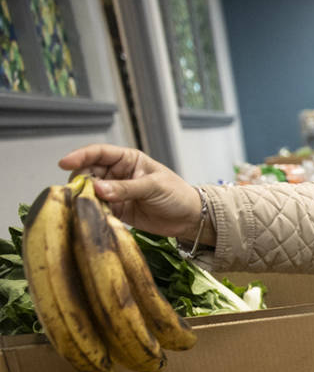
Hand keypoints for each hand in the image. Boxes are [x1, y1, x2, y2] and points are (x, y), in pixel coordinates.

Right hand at [58, 144, 201, 238]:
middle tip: (78, 192)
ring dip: (85, 198)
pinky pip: (98, 209)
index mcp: (128, 160)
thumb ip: (126, 188)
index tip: (65, 164)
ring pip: (91, 192)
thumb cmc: (177, 195)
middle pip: (89, 172)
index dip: (80, 156)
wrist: (190, 219)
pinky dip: (93, 211)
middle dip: (80, 181)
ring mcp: (116, 192)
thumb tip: (98, 189)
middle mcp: (118, 174)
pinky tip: (91, 215)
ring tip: (84, 205)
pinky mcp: (117, 210)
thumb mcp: (154, 187)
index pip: (98, 153)